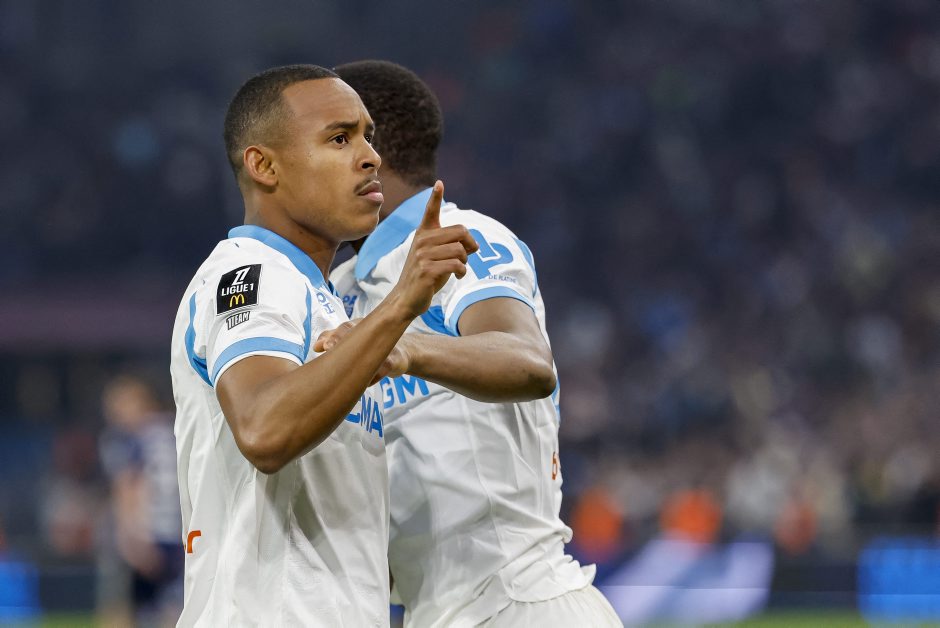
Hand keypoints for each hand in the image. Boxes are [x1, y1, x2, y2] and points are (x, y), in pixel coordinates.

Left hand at [316, 320, 412, 383]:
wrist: (402, 353)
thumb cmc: (372, 347)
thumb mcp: (354, 341)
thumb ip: (334, 340)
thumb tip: (316, 346)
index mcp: (360, 327)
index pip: (344, 328)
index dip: (331, 336)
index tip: (319, 346)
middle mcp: (372, 333)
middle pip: (356, 333)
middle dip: (340, 339)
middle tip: (328, 348)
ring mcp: (384, 346)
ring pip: (371, 350)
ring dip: (359, 358)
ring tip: (345, 368)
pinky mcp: (395, 361)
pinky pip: (384, 368)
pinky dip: (374, 376)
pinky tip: (365, 382)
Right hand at [387, 181, 477, 319]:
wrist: (407, 298)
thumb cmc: (426, 276)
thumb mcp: (436, 256)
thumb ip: (450, 245)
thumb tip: (474, 243)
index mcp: (423, 234)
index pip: (430, 211)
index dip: (436, 197)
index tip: (439, 184)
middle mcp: (422, 241)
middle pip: (460, 231)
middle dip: (470, 244)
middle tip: (468, 256)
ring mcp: (423, 255)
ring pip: (460, 250)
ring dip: (465, 262)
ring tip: (459, 269)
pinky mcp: (427, 270)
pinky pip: (457, 265)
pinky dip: (462, 272)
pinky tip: (457, 277)